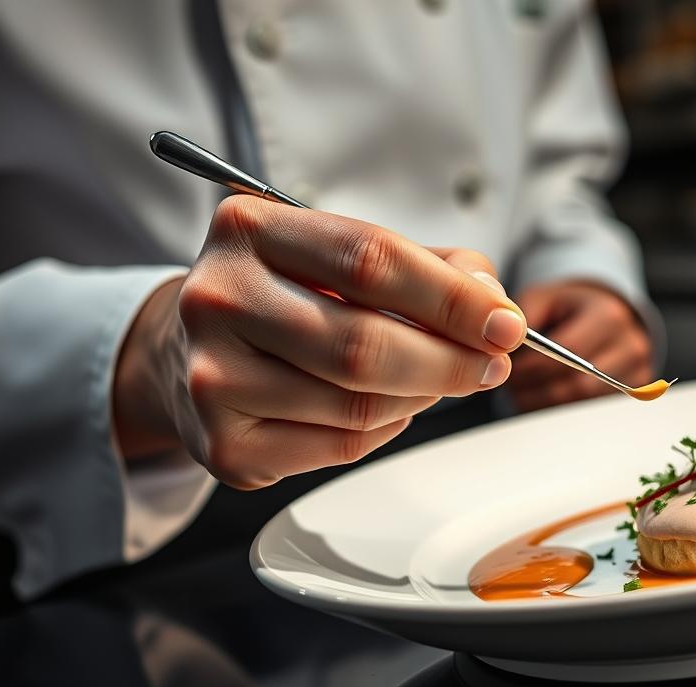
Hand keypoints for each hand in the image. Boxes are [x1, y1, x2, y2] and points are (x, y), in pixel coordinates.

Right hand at [113, 195, 525, 489]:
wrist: (189, 350)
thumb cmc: (291, 295)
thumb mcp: (348, 256)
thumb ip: (432, 268)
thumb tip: (495, 307)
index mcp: (250, 229)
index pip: (371, 261)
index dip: (452, 299)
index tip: (507, 325)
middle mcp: (218, 298)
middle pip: (364, 344)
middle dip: (450, 361)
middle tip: (491, 367)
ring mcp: (211, 376)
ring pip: (358, 405)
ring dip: (420, 398)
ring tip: (434, 382)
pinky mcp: (221, 444)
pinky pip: (338, 447)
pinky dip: (383, 432)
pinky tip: (384, 409)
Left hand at [508, 280, 652, 411]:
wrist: (605, 315)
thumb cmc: (569, 309)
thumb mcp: (545, 298)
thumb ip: (525, 315)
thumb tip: (504, 341)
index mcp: (609, 315)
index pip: (569, 353)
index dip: (535, 368)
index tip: (510, 372)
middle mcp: (631, 345)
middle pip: (577, 384)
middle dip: (537, 391)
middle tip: (511, 390)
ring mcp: (637, 371)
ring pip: (582, 403)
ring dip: (545, 404)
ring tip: (522, 395)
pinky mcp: (633, 391)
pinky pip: (591, 411)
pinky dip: (560, 410)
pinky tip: (541, 400)